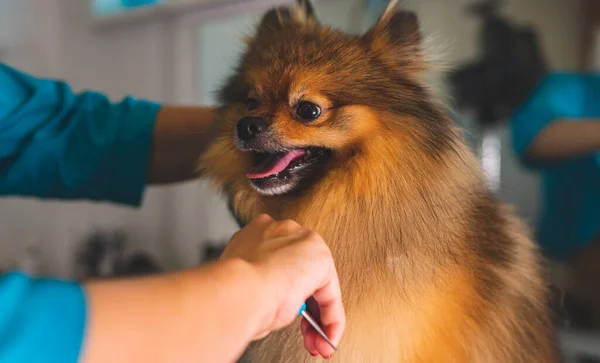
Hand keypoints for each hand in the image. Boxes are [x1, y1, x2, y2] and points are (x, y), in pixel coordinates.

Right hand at [221, 214, 344, 358]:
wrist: (237, 290)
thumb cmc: (231, 291)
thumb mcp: (243, 282)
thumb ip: (261, 282)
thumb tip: (273, 301)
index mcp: (256, 234)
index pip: (278, 259)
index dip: (282, 287)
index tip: (279, 309)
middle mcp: (281, 231)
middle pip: (302, 269)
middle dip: (304, 305)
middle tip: (302, 332)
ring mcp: (302, 241)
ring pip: (318, 283)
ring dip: (318, 316)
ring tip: (313, 341)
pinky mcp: (321, 257)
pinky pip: (330, 295)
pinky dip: (331, 320)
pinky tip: (325, 337)